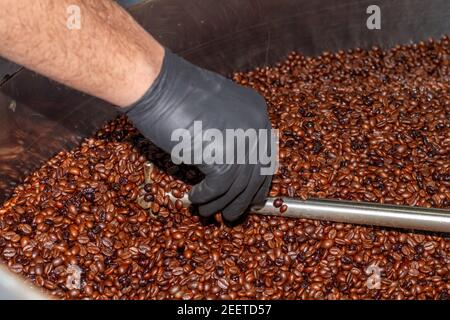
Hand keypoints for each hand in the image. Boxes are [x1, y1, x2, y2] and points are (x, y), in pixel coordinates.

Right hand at [125, 49, 274, 221]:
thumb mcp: (214, 109)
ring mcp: (242, 140)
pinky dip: (206, 197)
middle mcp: (256, 124)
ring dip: (221, 203)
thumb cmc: (176, 93)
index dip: (257, 181)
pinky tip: (195, 198)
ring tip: (207, 212)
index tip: (250, 197)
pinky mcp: (224, 156)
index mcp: (256, 110)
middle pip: (255, 174)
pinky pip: (219, 187)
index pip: (265, 155)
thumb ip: (229, 131)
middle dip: (243, 199)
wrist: (156, 84)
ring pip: (238, 186)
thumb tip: (229, 162)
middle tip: (232, 215)